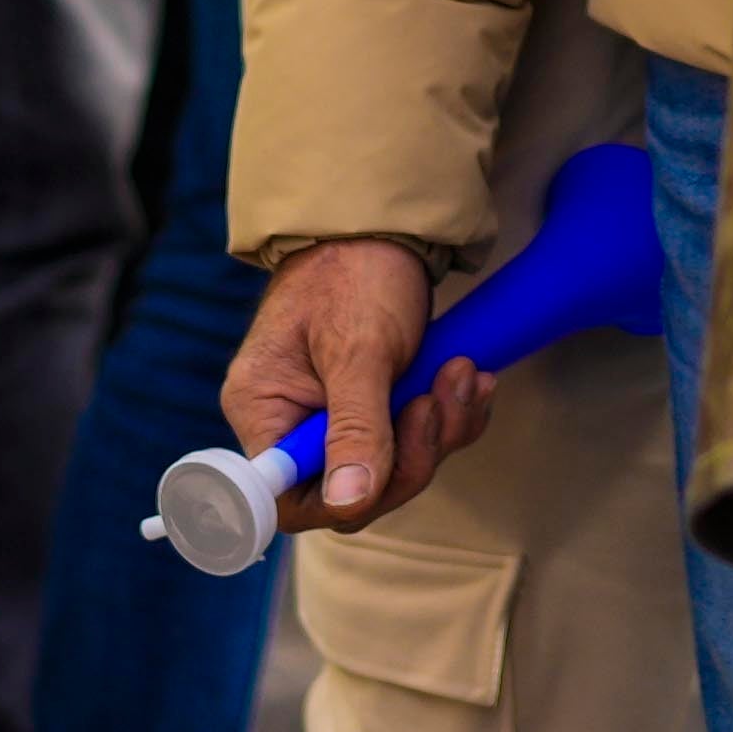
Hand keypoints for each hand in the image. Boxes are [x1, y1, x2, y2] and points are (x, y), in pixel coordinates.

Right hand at [222, 234, 490, 528]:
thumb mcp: (357, 349)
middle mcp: (292, 425)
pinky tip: (469, 378)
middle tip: (438, 399)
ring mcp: (335, 419)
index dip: (342, 500)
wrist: (384, 228)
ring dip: (440, 428)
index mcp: (264, 412)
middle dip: (410, 453)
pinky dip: (450, 414)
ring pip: (394, 467)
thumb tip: (347, 503)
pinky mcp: (377, 408)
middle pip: (352, 491)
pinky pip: (416, 438)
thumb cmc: (353, 273)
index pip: (288, 499)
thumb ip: (354, 428)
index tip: (391, 465)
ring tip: (462, 374)